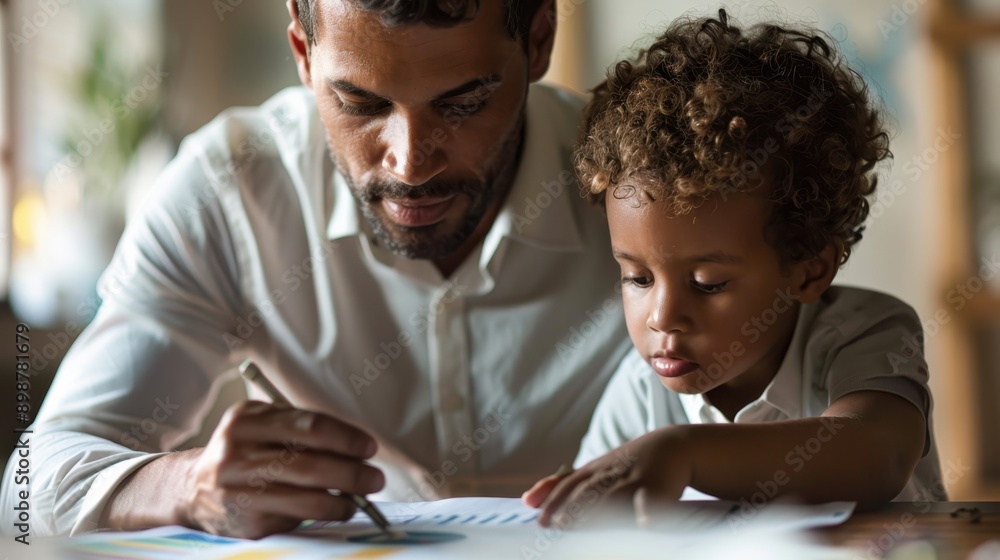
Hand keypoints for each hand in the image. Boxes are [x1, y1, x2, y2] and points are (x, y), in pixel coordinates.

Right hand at [182, 400, 383, 537]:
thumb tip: (357, 449)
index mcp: (246, 421)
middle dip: (352, 474)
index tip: (368, 448)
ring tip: (360, 499)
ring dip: (343, 501)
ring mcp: (240, 492)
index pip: (308, 427)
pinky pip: (295, 519)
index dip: (345, 438)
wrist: (192, 489)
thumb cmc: (244, 451)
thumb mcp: (261, 424)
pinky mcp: (246, 522)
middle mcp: (238, 455)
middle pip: (310, 466)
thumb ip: (301, 427)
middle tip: (376, 478)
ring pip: (307, 499)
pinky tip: (335, 509)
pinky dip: (323, 515)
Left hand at [521, 427, 691, 528]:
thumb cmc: (626, 464)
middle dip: (573, 510)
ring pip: (615, 498)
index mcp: (592, 472)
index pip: (569, 487)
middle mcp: (609, 475)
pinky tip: (645, 525)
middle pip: (589, 493)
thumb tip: (526, 500)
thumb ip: (559, 485)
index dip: (555, 502)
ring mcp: (633, 480)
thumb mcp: (592, 470)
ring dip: (602, 514)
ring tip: (590, 532)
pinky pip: (651, 502)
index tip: (542, 522)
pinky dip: (648, 513)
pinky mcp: (657, 488)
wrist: (671, 446)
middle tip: (560, 528)